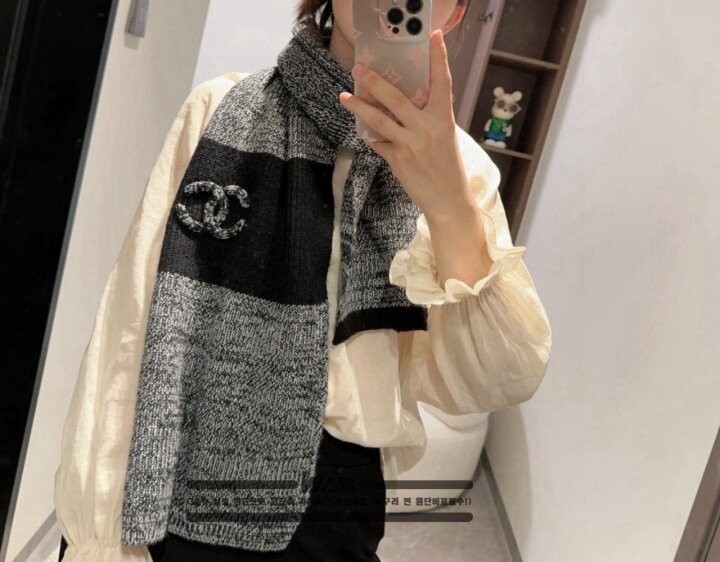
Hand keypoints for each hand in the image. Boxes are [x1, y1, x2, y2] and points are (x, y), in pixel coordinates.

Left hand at [339, 29, 474, 222]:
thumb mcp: (446, 137)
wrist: (448, 199)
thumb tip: (410, 102)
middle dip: (374, 81)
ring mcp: (410, 144)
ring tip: (345, 96)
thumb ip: (430, 118)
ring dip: (358, 106)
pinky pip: (377, 142)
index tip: (434, 37)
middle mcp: (426, 128)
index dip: (438, 58)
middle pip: (396, 98)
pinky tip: (365, 131)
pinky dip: (370, 136)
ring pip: (378, 119)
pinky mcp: (397, 160)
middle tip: (358, 68)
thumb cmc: (448, 167)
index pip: (442, 82)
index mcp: (444, 119)